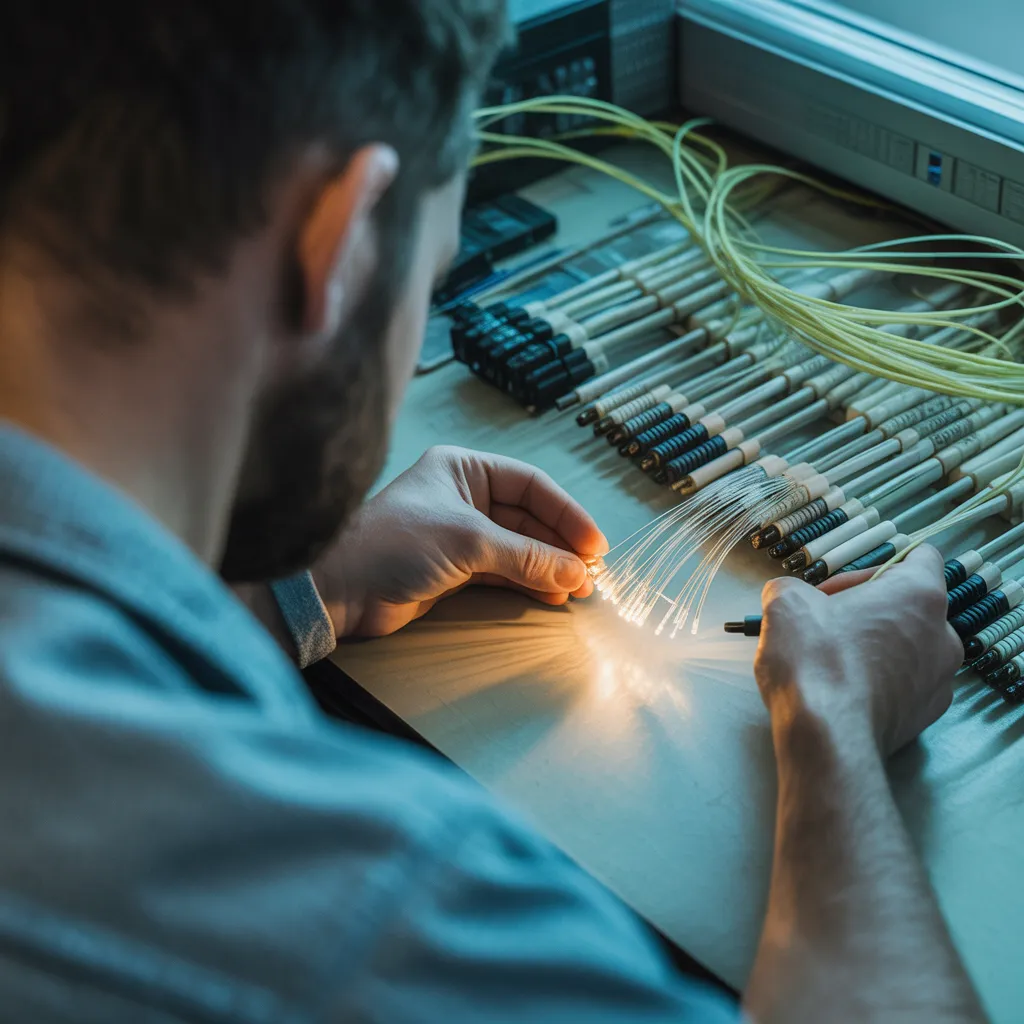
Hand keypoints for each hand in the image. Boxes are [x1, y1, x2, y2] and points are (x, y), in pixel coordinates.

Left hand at [314, 445, 607, 636]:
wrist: (338, 590)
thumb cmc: (394, 545)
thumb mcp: (468, 541)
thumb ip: (527, 557)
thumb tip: (577, 573)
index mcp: (463, 469)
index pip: (530, 486)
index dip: (566, 514)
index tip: (594, 545)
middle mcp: (463, 496)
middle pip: (528, 518)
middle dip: (559, 545)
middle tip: (590, 573)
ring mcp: (459, 533)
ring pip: (518, 547)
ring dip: (548, 568)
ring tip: (579, 590)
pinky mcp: (453, 568)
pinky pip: (503, 572)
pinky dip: (528, 584)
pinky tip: (552, 596)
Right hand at [754, 545, 961, 756]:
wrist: (826, 735)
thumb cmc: (814, 656)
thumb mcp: (786, 601)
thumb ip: (794, 588)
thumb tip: (794, 600)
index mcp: (920, 595)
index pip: (921, 557)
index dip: (874, 567)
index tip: (840, 590)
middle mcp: (944, 634)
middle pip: (911, 607)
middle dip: (870, 611)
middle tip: (828, 625)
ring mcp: (941, 679)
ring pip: (909, 648)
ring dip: (876, 647)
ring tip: (833, 662)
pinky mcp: (928, 716)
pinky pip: (906, 685)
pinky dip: (880, 682)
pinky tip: (845, 691)